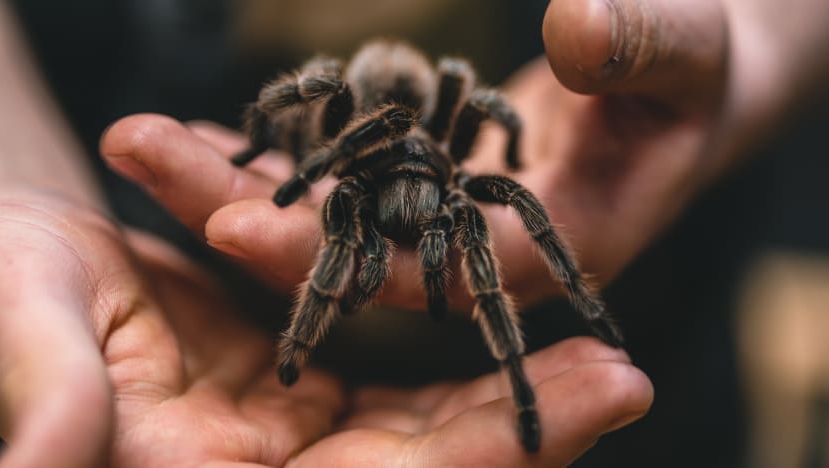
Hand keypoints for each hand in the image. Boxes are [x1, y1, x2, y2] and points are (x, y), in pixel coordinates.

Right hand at [0, 190, 650, 466]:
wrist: (2, 260)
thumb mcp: (15, 326)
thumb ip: (47, 394)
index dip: (469, 464)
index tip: (589, 409)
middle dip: (520, 428)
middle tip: (624, 374)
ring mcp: (277, 429)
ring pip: (414, 425)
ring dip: (502, 385)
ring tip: (597, 344)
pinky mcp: (290, 379)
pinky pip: (389, 378)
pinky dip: (449, 350)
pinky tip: (504, 318)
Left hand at [98, 0, 793, 309]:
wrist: (682, 81)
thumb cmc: (698, 72)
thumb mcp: (689, 51)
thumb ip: (646, 48)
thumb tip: (577, 33)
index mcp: (551, 246)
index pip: (431, 271)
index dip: (340, 254)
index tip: (236, 225)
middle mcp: (483, 246)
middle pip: (355, 245)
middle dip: (248, 210)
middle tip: (142, 154)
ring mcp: (450, 213)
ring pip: (336, 209)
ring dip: (241, 176)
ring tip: (146, 138)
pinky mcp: (429, 178)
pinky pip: (345, 170)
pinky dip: (283, 149)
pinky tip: (212, 128)